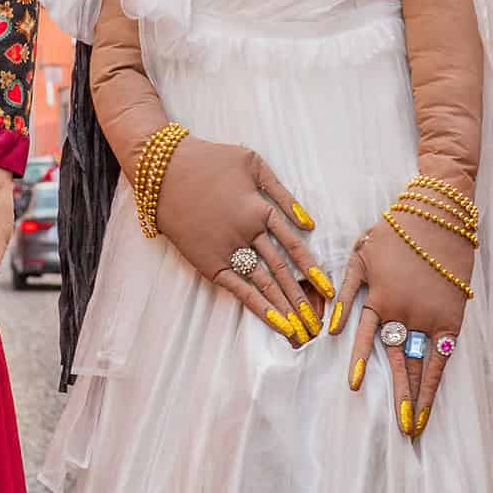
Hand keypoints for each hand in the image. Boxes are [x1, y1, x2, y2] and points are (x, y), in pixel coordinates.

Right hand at [154, 139, 330, 345]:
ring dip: (285, 309)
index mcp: (260, 209)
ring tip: (302, 332)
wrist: (162, 170)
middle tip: (317, 324)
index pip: (295, 246)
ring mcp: (227, 250)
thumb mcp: (253, 163)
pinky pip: (238, 289)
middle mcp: (247, 234)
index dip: (313, 270)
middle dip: (302, 300)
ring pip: (264, 285)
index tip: (329, 291)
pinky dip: (258, 306)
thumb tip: (308, 222)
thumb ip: (282, 191)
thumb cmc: (209, 160)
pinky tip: (276, 322)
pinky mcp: (208, 262)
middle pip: (282, 272)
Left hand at [333, 197, 472, 434]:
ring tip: (414, 425)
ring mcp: (428, 317)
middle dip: (398, 397)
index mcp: (378, 298)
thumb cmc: (395, 230)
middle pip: (398, 363)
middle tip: (398, 429)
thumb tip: (334, 328)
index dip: (361, 362)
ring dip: (417, 397)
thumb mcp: (361, 255)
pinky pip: (443, 355)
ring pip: (421, 365)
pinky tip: (432, 399)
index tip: (355, 387)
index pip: (366, 338)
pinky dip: (437, 378)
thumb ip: (345, 292)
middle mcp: (403, 314)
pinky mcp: (451, 317)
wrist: (439, 214)